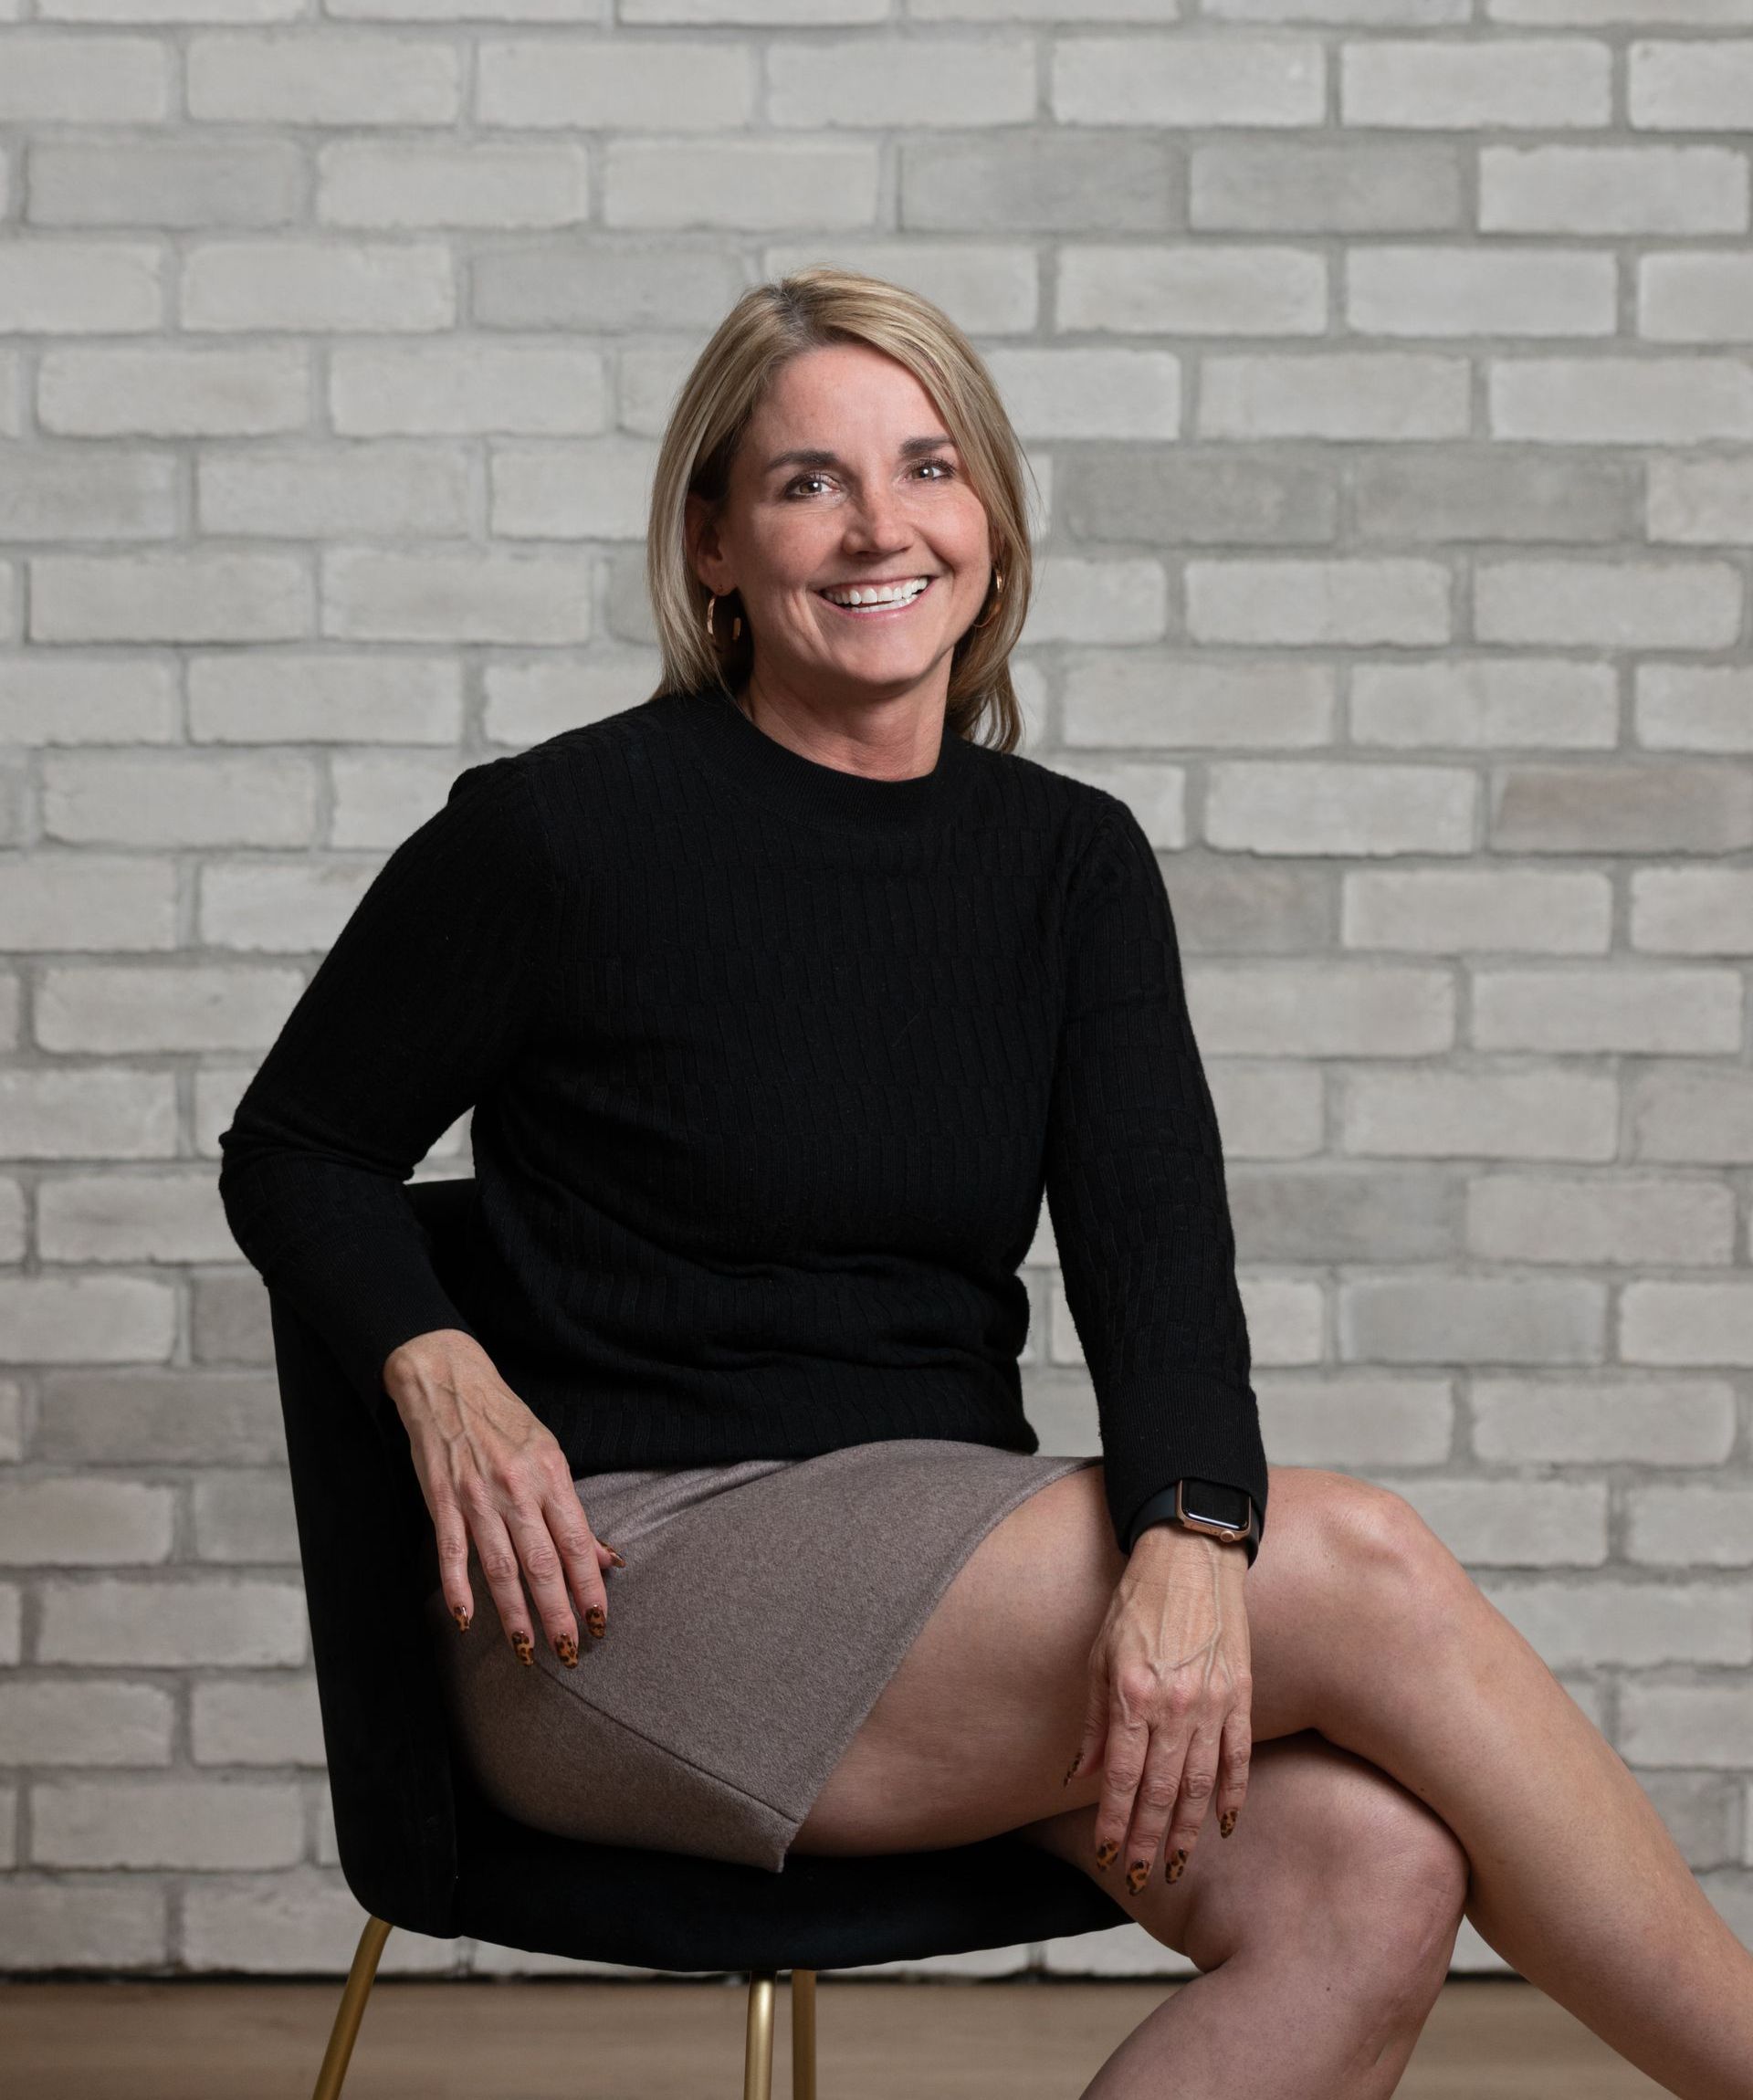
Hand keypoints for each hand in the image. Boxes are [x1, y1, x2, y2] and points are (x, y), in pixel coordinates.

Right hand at [383, 1328, 621, 1667]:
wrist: (449, 1382)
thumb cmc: (506, 1420)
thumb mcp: (549, 1453)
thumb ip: (572, 1511)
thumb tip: (606, 1557)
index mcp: (551, 1474)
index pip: (577, 1542)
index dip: (590, 1585)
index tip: (600, 1620)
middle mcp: (517, 1488)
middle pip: (542, 1563)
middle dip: (558, 1612)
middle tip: (570, 1652)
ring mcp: (477, 1497)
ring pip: (500, 1567)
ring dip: (514, 1614)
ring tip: (527, 1649)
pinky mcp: (442, 1501)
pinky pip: (452, 1552)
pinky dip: (457, 1588)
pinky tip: (466, 1619)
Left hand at [1068, 1524, 1252, 1896]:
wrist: (1190, 1555)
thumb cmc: (1136, 1601)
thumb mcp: (1098, 1655)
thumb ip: (1093, 1721)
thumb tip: (1077, 1775)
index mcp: (1133, 1695)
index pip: (1119, 1777)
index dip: (1113, 1822)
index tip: (1108, 1854)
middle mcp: (1174, 1706)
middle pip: (1159, 1792)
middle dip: (1145, 1840)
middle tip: (1138, 1878)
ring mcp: (1213, 1703)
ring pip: (1199, 1785)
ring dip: (1185, 1830)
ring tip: (1173, 1864)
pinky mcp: (1242, 1694)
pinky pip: (1238, 1758)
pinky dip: (1233, 1795)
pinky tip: (1225, 1826)